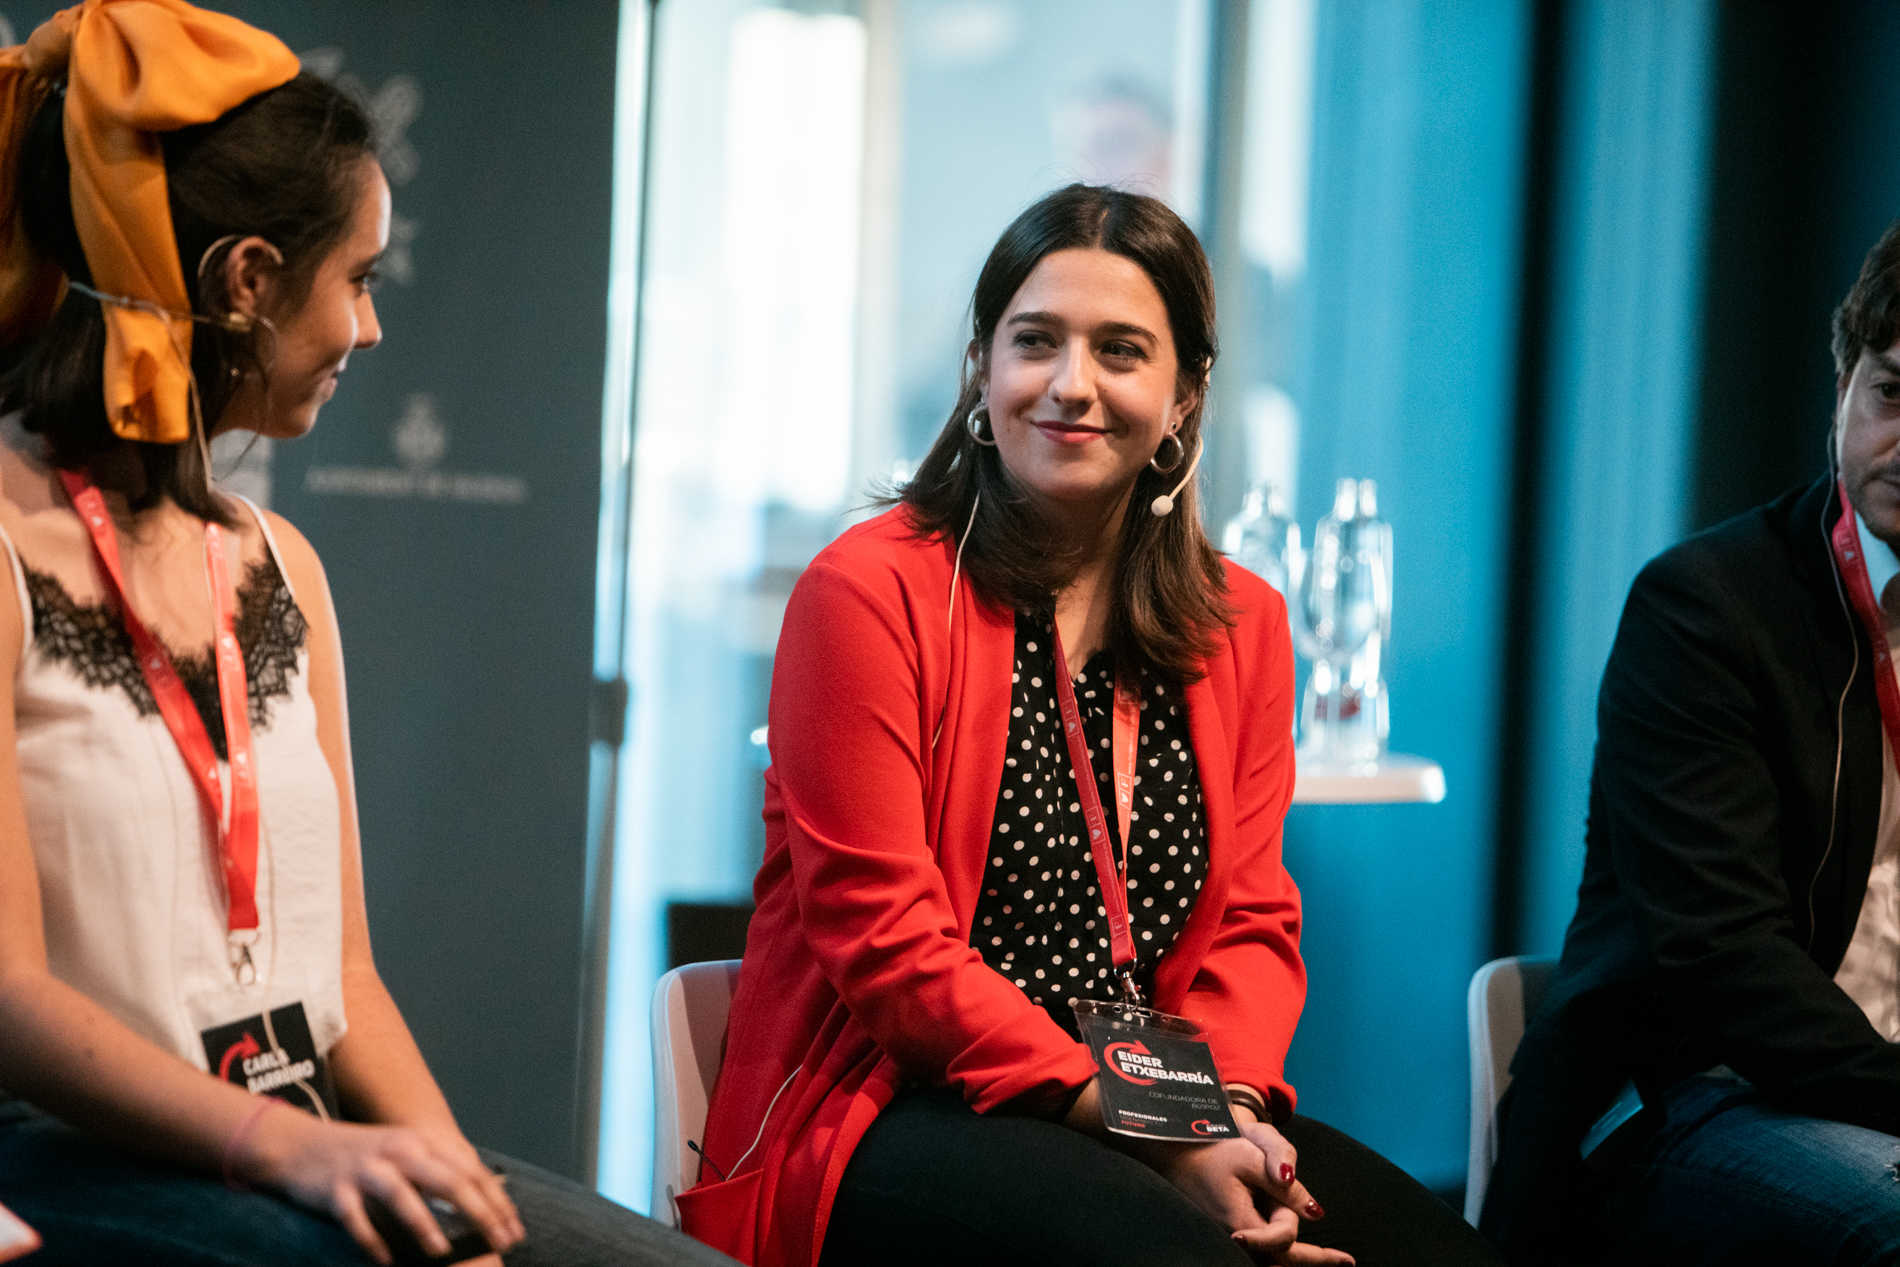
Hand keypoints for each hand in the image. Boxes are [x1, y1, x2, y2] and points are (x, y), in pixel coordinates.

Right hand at [236, 1109, 523, 1264]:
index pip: (471, 1171)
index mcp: (423, 1141)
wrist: (300, 1144)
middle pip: (448, 1180)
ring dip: (424, 1225)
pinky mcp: (336, 1190)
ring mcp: (366, 1169)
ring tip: (443, 1251)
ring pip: (402, 1195)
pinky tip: (386, 1260)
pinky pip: (357, 1218)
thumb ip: (442, 1173)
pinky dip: (372, 1240)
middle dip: (479, 1213)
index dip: (497, 1202)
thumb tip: (486, 1205)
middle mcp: (400, 1151)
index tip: (514, 1231)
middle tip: (497, 1242)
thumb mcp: (408, 1153)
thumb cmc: (366, 1156)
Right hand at [1143, 1109, 1352, 1265]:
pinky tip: (1297, 1248)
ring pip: (1271, 1255)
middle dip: (1315, 1260)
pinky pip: (1261, 1247)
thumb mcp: (1251, 1157)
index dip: (1307, 1237)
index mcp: (1239, 1223)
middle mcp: (1234, 1237)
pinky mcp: (1228, 1229)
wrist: (1172, 1147)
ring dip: (1299, 1255)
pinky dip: (1281, 1246)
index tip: (1345, 1257)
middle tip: (1348, 1263)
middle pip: (1281, 1259)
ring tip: (1332, 1260)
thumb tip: (1317, 1213)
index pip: (1284, 1239)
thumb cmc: (1210, 1148)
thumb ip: (1286, 1186)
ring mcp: (1229, 1235)